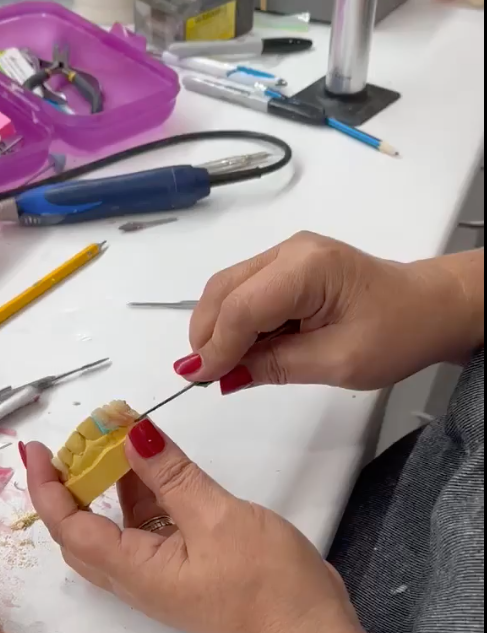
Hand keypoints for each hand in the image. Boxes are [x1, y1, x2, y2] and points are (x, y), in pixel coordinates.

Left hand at [26, 420, 355, 632]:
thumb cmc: (266, 583)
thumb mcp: (217, 517)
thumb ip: (171, 476)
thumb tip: (132, 436)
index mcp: (133, 569)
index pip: (69, 526)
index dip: (47, 486)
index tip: (38, 448)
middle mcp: (136, 577)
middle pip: (81, 530)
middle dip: (70, 483)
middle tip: (78, 440)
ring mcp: (159, 575)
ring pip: (115, 528)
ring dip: (108, 486)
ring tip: (117, 439)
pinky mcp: (182, 569)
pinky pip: (145, 530)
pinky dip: (142, 496)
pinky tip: (154, 465)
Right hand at [172, 232, 480, 392]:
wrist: (431, 307)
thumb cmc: (397, 334)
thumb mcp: (338, 362)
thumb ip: (275, 366)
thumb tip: (222, 376)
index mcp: (307, 267)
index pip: (241, 307)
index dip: (216, 347)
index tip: (200, 382)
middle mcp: (289, 250)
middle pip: (223, 289)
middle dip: (207, 334)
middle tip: (206, 377)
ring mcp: (287, 254)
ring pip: (228, 288)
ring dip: (218, 328)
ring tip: (225, 367)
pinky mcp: (287, 266)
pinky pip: (245, 290)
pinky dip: (235, 322)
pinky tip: (245, 350)